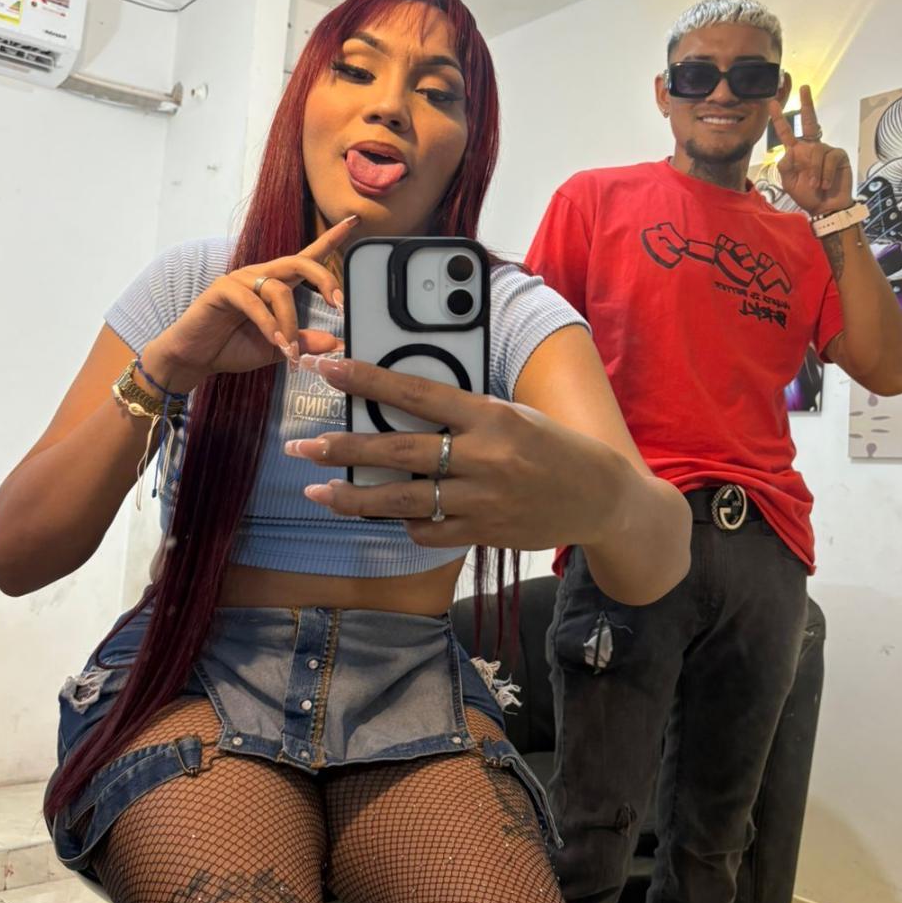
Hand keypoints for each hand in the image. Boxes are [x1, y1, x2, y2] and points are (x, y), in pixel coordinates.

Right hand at [146, 218, 355, 389]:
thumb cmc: (234, 347)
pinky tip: (276, 344)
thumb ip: (304, 343)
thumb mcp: (279, 349)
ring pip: (279, 290)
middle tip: (339, 305)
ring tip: (291, 350)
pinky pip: (252, 302)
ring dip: (290, 323)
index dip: (331, 238)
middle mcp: (261, 275)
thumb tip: (336, 343)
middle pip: (300, 262)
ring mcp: (241, 279)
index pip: (308, 256)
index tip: (354, 220)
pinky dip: (268, 325)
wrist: (195, 358)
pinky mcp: (222, 290)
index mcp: (278, 283)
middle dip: (324, 280)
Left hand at [284, 356, 625, 551]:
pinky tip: (387, 514)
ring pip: (401, 500)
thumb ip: (462, 411)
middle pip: (397, 449)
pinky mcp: (483, 533)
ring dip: (353, 496)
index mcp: (489, 415)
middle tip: (302, 446)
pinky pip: (427, 531)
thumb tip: (402, 403)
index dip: (367, 379)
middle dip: (342, 448)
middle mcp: (483, 457)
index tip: (328, 369)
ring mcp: (481, 499)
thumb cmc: (551, 446)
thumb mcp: (511, 413)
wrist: (599, 497)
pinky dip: (404, 522)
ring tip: (318, 491)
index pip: (416, 391)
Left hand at [770, 86, 853, 216]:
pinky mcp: (838, 155)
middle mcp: (811, 146)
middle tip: (804, 87)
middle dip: (806, 104)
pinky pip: (829, 158)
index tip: (771, 103)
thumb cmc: (807, 195)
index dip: (779, 119)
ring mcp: (826, 149)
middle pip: (809, 121)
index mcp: (796, 151)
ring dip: (814, 171)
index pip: (786, 132)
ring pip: (817, 151)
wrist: (825, 208)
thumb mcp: (788, 182)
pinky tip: (824, 184)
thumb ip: (785, 166)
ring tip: (814, 186)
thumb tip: (789, 150)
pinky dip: (825, 173)